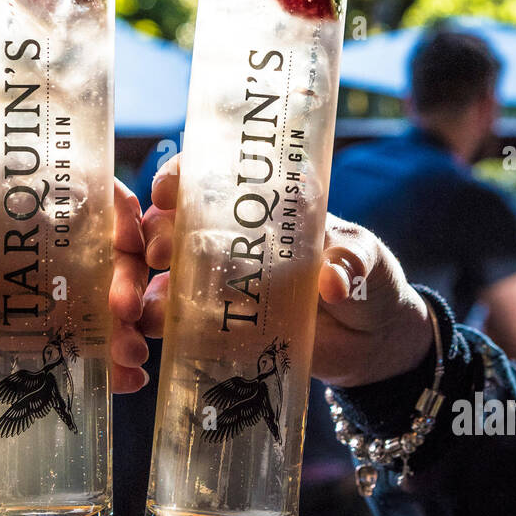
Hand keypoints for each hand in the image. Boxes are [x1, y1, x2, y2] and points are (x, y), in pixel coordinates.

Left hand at [0, 173, 148, 389]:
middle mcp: (45, 240)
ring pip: (103, 302)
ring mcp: (46, 288)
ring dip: (126, 329)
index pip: (83, 191)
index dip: (116, 211)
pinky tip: (123, 382)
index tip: (129, 242)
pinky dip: (104, 363)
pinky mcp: (38, 332)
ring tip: (132, 359)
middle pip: (107, 251)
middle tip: (126, 312)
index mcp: (18, 199)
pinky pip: (79, 344)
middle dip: (126, 281)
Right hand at [141, 155, 431, 388]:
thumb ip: (352, 264)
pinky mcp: (218, 321)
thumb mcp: (367, 262)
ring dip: (144, 281)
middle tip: (161, 255)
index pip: (212, 175)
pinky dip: (154, 322)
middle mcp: (234, 235)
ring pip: (165, 270)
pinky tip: (146, 332)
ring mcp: (222, 278)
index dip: (182, 175)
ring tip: (142, 304)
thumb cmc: (370, 282)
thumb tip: (333, 281)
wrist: (373, 341)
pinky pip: (175, 318)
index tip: (168, 191)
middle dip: (157, 233)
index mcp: (266, 205)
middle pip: (176, 222)